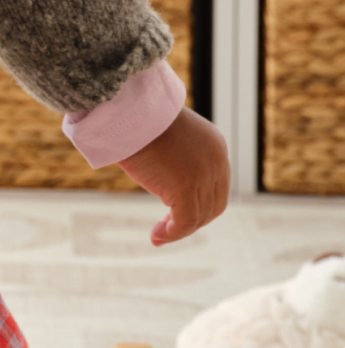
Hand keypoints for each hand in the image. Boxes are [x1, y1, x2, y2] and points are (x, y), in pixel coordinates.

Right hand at [118, 107, 229, 245]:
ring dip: (178, 231)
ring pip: (198, 217)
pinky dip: (172, 234)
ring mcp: (203, 176)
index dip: (199, 204)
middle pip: (213, 205)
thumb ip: (175, 153)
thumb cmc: (138, 118)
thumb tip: (162, 171)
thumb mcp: (168, 134)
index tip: (175, 212)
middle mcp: (216, 162)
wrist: (130, 110)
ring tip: (158, 236)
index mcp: (215, 147)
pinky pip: (184, 221)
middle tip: (168, 227)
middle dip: (192, 220)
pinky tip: (156, 236)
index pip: (217, 186)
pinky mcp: (185, 188)